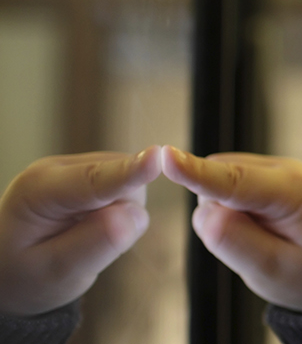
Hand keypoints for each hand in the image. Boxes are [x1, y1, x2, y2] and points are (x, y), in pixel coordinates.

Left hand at [0, 147, 160, 315]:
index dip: (129, 172)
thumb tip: (134, 216)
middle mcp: (56, 169)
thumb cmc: (27, 275)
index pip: (93, 181)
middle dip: (123, 214)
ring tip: (86, 238)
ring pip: (130, 184)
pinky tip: (92, 226)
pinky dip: (121, 211)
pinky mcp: (89, 172)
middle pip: (122, 181)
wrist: (10, 270)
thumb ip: (95, 245)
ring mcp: (74, 167)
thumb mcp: (56, 273)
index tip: (157, 156)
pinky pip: (128, 188)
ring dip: (122, 214)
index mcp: (38, 191)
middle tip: (90, 247)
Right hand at [160, 146, 301, 312]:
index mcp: (293, 191)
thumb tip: (206, 214)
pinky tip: (258, 230)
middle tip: (253, 247)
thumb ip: (236, 242)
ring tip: (261, 240)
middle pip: (217, 180)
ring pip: (216, 185)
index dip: (195, 172)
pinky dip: (230, 213)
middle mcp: (284, 170)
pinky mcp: (263, 177)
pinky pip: (223, 190)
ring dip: (225, 215)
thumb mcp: (274, 270)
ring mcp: (274, 170)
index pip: (234, 181)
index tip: (165, 157)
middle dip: (218, 215)